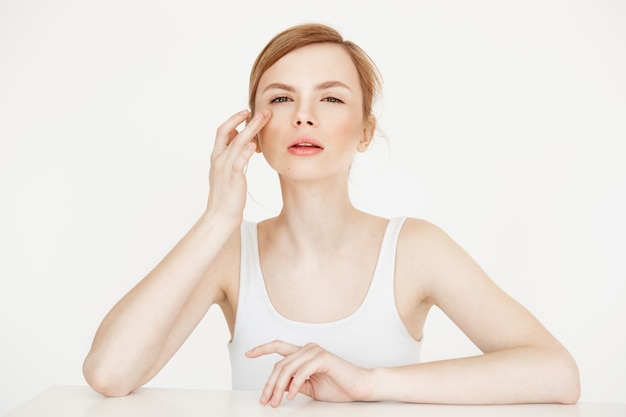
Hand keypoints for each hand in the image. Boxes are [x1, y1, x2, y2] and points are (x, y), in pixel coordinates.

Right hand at [206, 109, 270, 224]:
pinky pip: (239, 161)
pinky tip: (255, 144)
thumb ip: (234, 157)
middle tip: (260, 111)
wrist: (220, 216)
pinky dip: (246, 151)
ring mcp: (224, 167)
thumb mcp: (228, 172)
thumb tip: (245, 142)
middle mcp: (218, 159)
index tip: (246, 113)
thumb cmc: (227, 196)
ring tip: (263, 119)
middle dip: (243, 119)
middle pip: (228, 131)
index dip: (233, 120)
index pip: (222, 131)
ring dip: (251, 129)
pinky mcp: (233, 177)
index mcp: (216, 157)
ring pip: (236, 142)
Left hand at [246, 340, 372, 406]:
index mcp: (304, 353)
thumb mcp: (310, 387)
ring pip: (287, 368)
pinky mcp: (322, 358)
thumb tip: (278, 388)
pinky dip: (293, 385)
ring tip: (276, 401)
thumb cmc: (338, 386)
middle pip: (279, 364)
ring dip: (278, 387)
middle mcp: (308, 348)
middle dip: (269, 384)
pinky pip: (301, 372)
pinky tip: (290, 396)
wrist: (360, 387)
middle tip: (266, 400)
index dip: (262, 348)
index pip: (279, 347)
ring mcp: (315, 351)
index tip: (248, 353)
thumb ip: (294, 383)